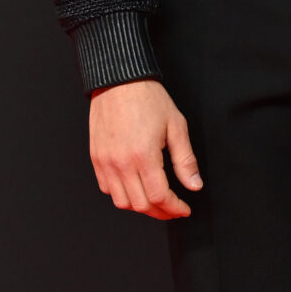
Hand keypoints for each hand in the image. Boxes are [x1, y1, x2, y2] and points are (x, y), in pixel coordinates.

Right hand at [89, 79, 201, 219]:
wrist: (118, 80)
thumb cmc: (148, 98)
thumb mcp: (176, 126)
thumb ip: (185, 160)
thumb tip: (194, 185)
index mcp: (144, 156)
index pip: (159, 197)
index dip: (174, 208)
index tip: (184, 209)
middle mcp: (121, 163)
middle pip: (141, 205)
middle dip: (160, 211)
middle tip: (173, 208)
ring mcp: (105, 161)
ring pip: (121, 202)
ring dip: (140, 206)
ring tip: (154, 200)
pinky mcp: (96, 157)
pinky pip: (106, 188)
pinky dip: (121, 194)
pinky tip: (135, 187)